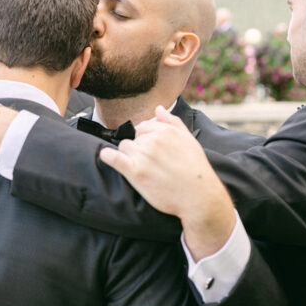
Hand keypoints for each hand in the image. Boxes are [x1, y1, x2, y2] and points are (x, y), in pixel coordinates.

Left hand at [99, 106, 235, 256]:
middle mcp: (153, 140)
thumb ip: (172, 122)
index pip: (143, 127)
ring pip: (124, 147)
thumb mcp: (189, 139)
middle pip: (133, 137)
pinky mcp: (135, 172)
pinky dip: (107, 156)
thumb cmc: (195, 169)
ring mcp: (143, 156)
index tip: (152, 151)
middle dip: (139, 148)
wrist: (198, 196)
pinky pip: (112, 157)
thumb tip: (158, 108)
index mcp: (165, 131)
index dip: (146, 139)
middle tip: (152, 163)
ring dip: (129, 155)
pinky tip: (106, 156)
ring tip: (142, 168)